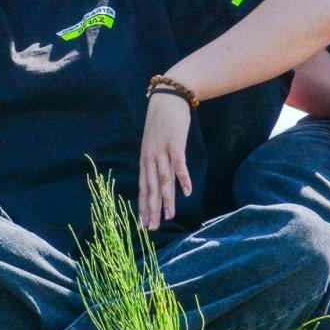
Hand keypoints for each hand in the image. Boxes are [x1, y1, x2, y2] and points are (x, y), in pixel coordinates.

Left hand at [138, 92, 193, 229]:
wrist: (168, 99)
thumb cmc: (162, 123)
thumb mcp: (154, 144)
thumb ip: (156, 162)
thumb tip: (159, 180)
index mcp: (145, 160)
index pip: (143, 188)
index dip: (142, 207)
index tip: (142, 225)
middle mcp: (151, 158)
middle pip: (151, 188)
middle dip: (151, 210)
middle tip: (152, 229)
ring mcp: (162, 151)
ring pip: (164, 180)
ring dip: (167, 199)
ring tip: (169, 217)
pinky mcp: (175, 144)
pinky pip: (179, 164)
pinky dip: (183, 179)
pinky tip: (187, 192)